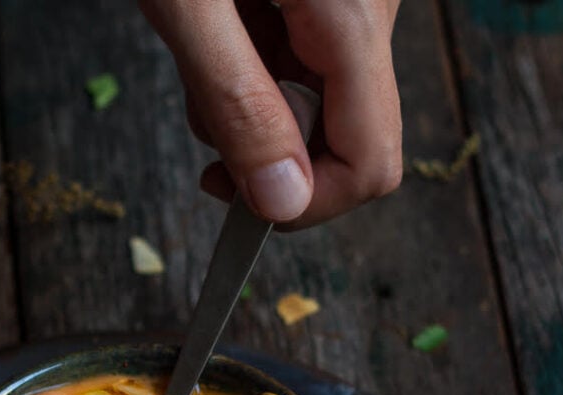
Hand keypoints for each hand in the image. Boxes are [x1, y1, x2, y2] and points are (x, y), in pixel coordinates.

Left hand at [140, 0, 402, 226]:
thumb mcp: (190, 6)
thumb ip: (238, 103)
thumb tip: (282, 202)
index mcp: (354, 18)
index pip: (369, 165)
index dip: (304, 205)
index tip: (233, 201)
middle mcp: (372, 13)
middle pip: (345, 142)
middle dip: (262, 149)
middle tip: (202, 102)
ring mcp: (355, 5)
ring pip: (317, 107)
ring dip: (248, 108)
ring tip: (200, 47)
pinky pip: (303, 65)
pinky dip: (251, 70)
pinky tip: (218, 30)